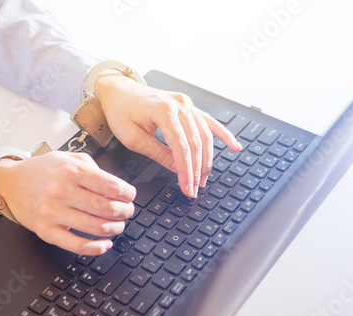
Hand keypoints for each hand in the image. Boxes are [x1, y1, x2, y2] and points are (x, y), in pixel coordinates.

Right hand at [0, 151, 135, 255]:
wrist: (9, 183)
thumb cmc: (42, 170)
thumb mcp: (68, 158)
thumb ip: (93, 168)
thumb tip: (116, 187)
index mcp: (71, 170)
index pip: (111, 186)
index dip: (127, 194)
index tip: (130, 196)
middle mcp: (62, 191)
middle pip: (106, 208)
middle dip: (124, 212)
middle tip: (127, 211)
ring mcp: (53, 212)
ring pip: (95, 227)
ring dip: (114, 228)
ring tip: (118, 225)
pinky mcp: (46, 231)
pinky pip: (76, 244)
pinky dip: (95, 248)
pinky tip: (105, 244)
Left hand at [95, 70, 241, 197]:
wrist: (118, 90)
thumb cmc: (121, 111)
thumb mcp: (132, 137)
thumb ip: (158, 153)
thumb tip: (178, 168)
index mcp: (163, 111)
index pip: (181, 148)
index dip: (186, 171)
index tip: (188, 188)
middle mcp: (179, 104)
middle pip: (196, 143)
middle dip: (197, 169)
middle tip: (195, 188)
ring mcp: (186, 103)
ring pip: (205, 135)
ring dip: (208, 159)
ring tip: (204, 178)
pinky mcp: (188, 106)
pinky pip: (209, 122)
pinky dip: (223, 135)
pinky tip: (234, 146)